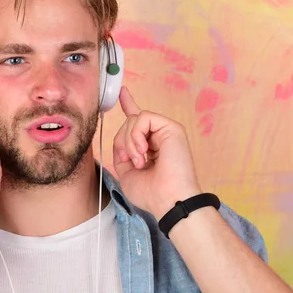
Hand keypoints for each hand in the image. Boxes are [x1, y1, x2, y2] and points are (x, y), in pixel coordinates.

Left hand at [112, 87, 201, 218]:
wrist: (168, 200)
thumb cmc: (151, 193)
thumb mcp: (127, 171)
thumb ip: (122, 151)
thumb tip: (121, 136)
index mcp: (149, 146)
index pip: (139, 122)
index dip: (129, 104)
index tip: (122, 92)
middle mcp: (158, 136)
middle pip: (129, 122)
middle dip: (123, 141)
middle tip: (132, 162)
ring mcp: (165, 131)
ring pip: (134, 119)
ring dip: (129, 141)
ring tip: (140, 161)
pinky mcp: (171, 127)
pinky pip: (143, 117)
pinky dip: (136, 134)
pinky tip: (143, 151)